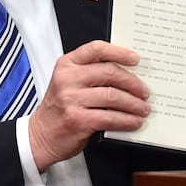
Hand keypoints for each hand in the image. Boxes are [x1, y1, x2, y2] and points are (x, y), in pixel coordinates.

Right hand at [27, 41, 149, 171]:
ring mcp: (71, 99)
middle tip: (144, 91)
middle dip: (133, 82)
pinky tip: (134, 122)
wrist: (41, 136)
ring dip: (134, 104)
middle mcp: (67, 79)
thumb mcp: (68, 83)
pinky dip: (127, 120)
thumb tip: (127, 75)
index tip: (135, 59)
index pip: (96, 49)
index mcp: (67, 65)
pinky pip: (110, 117)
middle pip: (109, 73)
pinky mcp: (78, 119)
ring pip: (113, 96)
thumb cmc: (59, 109)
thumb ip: (90, 74)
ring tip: (143, 108)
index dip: (119, 52)